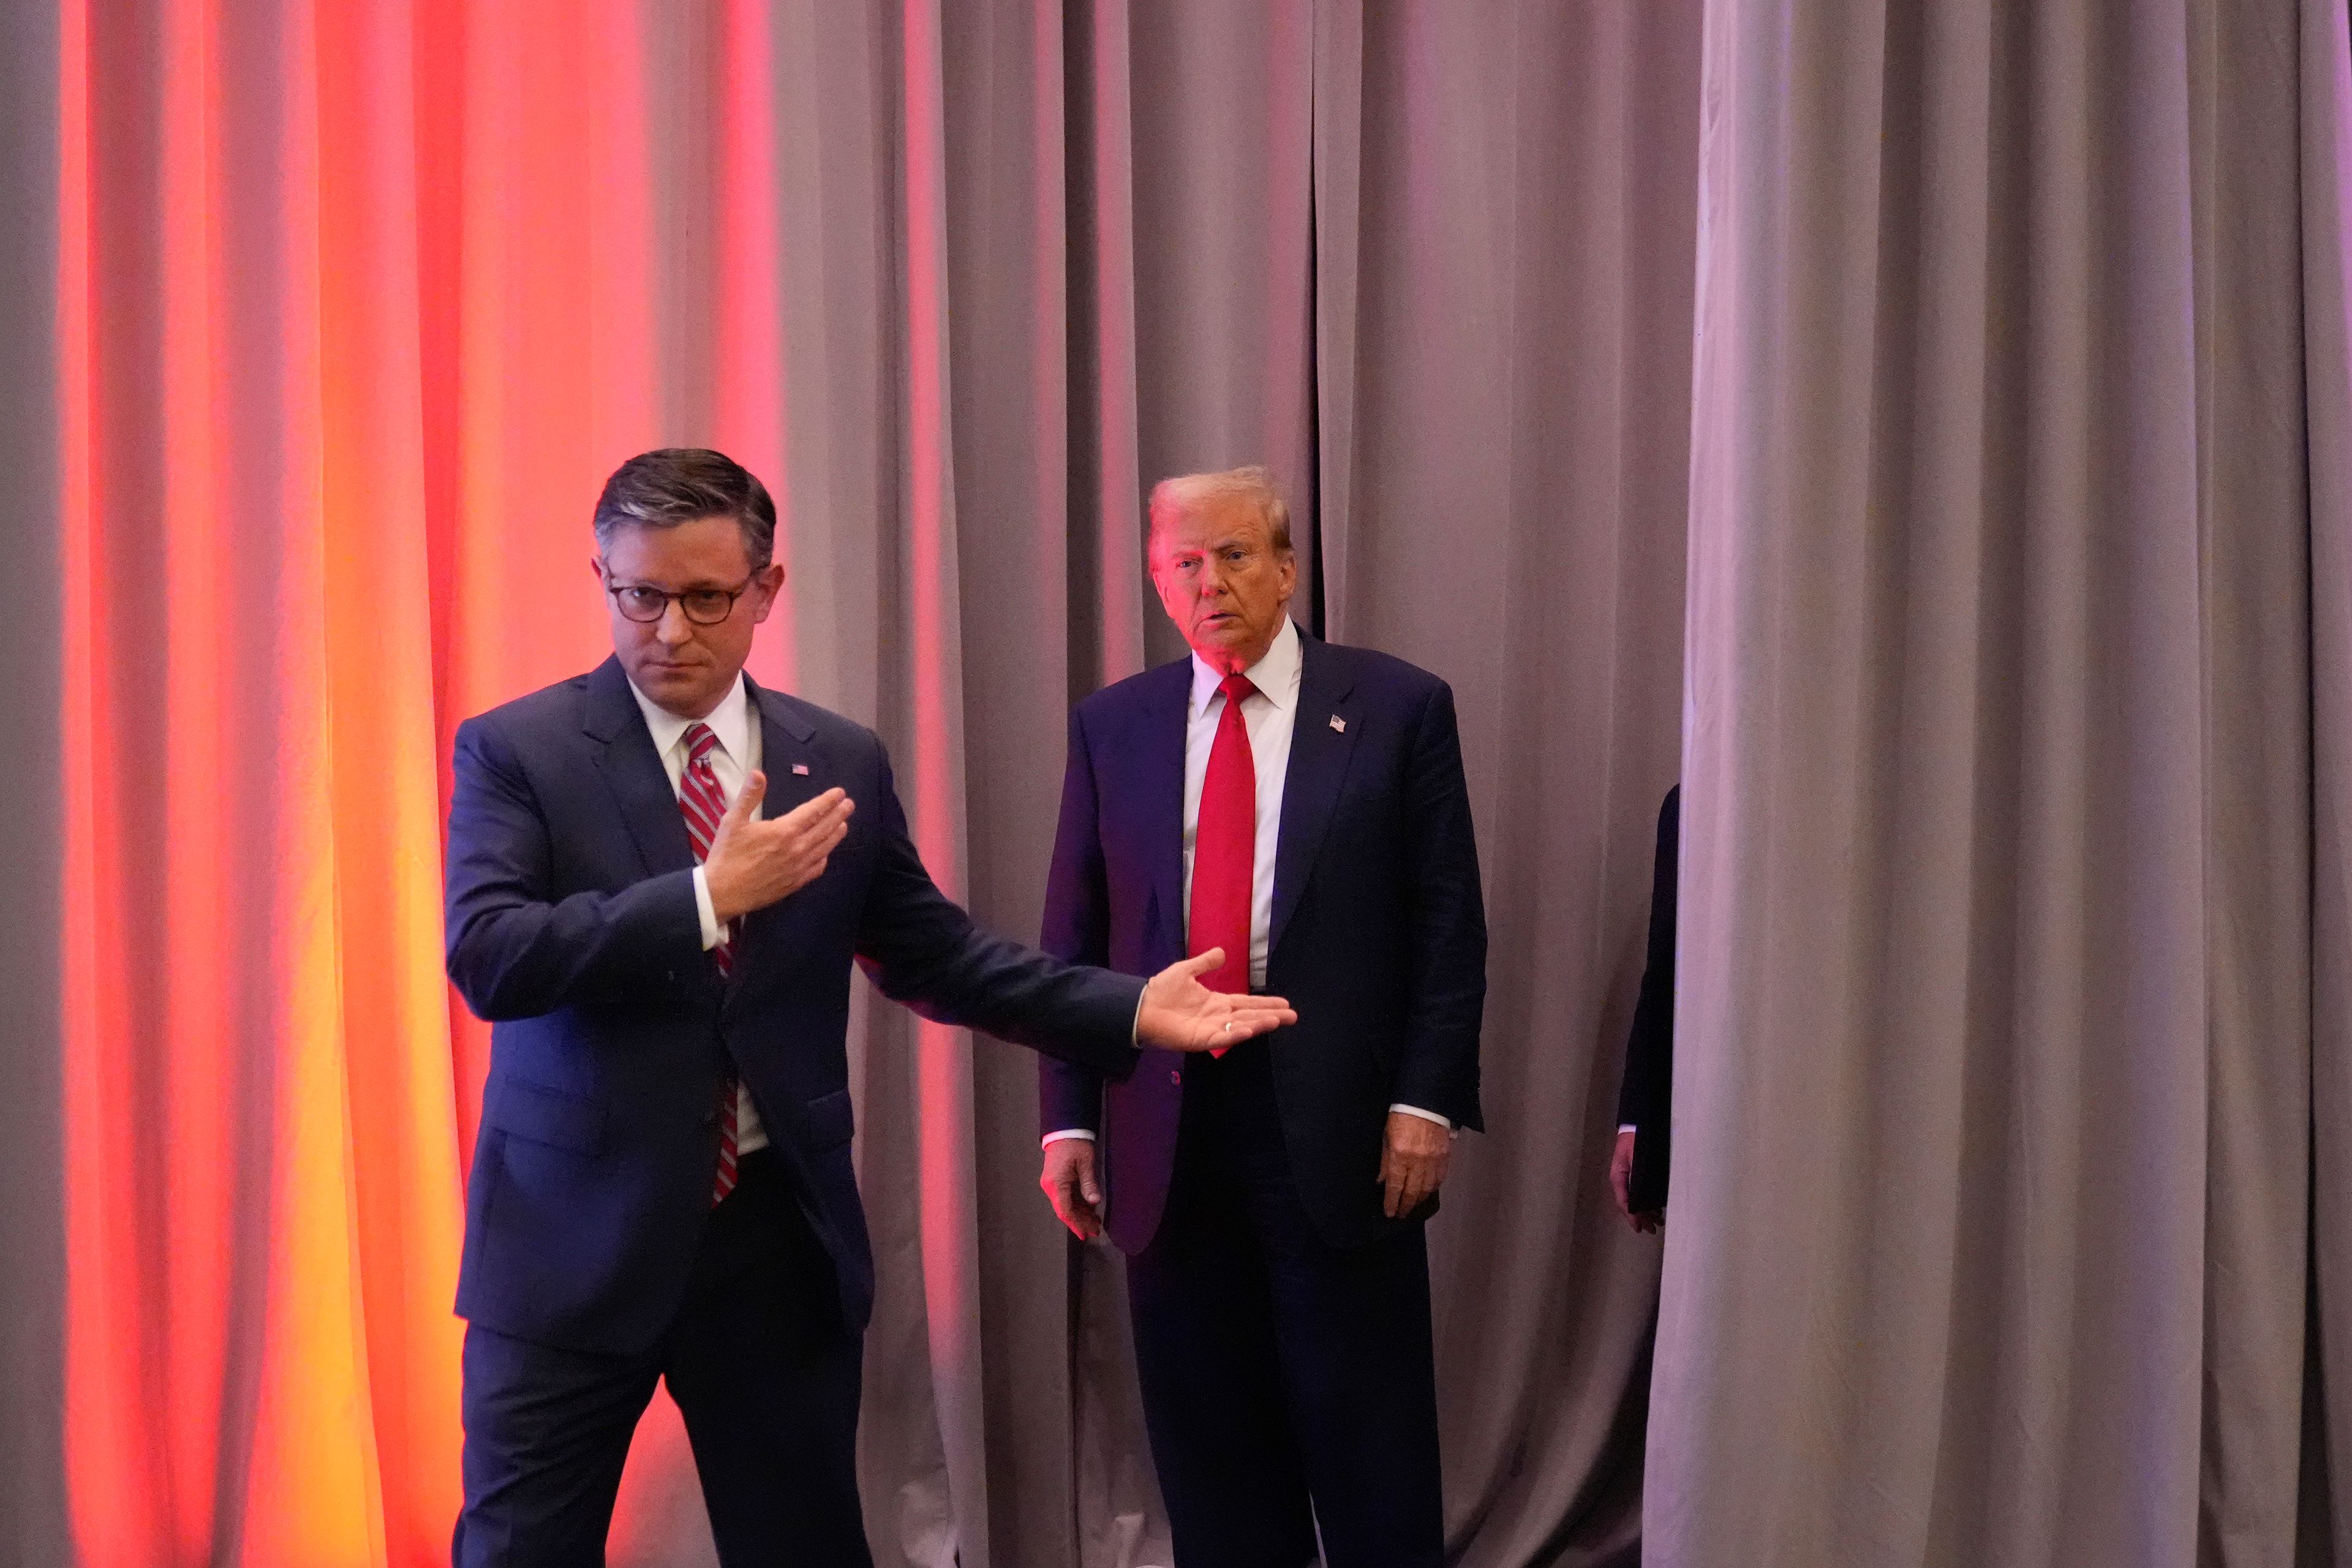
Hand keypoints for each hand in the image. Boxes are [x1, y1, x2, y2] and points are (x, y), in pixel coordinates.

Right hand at [702, 774, 854, 922]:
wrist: (722, 893)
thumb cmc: (727, 855)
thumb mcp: (732, 820)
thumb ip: (749, 796)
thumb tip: (758, 773)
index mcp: (784, 831)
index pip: (813, 811)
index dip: (828, 801)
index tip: (840, 793)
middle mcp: (797, 849)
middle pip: (824, 828)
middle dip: (838, 814)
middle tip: (849, 804)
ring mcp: (798, 868)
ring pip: (824, 848)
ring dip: (836, 834)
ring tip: (844, 824)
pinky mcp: (794, 884)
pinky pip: (816, 869)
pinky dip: (824, 858)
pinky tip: (826, 854)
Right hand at [1039, 1139, 1103, 1240]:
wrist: (1064, 1129)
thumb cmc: (1075, 1144)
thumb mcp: (1085, 1162)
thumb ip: (1089, 1183)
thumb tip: (1094, 1202)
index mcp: (1056, 1184)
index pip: (1065, 1210)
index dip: (1076, 1224)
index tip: (1085, 1234)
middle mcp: (1051, 1187)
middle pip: (1066, 1210)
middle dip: (1080, 1222)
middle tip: (1096, 1231)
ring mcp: (1052, 1184)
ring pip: (1066, 1205)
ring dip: (1080, 1214)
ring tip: (1095, 1223)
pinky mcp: (1057, 1180)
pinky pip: (1067, 1197)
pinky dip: (1078, 1205)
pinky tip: (1089, 1210)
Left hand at [1135, 949, 1297, 1051]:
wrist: (1141, 1006)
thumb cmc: (1161, 990)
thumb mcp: (1186, 970)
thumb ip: (1204, 962)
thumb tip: (1222, 952)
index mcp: (1217, 1002)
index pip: (1246, 1003)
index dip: (1265, 1003)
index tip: (1285, 1003)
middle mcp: (1218, 1017)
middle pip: (1250, 1016)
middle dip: (1271, 1016)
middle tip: (1293, 1016)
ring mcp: (1210, 1029)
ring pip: (1240, 1027)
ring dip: (1258, 1024)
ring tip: (1278, 1021)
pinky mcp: (1200, 1039)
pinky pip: (1221, 1038)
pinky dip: (1235, 1035)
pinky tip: (1249, 1030)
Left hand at [1378, 1111, 1451, 1217]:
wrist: (1426, 1102)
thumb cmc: (1401, 1116)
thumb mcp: (1387, 1136)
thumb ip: (1385, 1161)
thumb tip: (1381, 1181)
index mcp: (1400, 1155)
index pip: (1395, 1186)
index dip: (1392, 1202)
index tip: (1390, 1213)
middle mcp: (1418, 1161)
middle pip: (1412, 1191)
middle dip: (1406, 1206)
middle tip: (1401, 1214)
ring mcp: (1434, 1160)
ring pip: (1427, 1188)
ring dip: (1419, 1199)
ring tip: (1413, 1205)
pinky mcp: (1445, 1156)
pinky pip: (1440, 1178)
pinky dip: (1433, 1188)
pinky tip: (1428, 1192)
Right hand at [1611, 1128, 1661, 1233]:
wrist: (1638, 1122)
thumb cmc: (1637, 1139)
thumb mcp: (1636, 1157)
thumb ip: (1638, 1178)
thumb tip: (1641, 1198)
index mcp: (1618, 1177)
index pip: (1624, 1202)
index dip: (1632, 1217)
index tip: (1640, 1228)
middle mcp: (1622, 1180)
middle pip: (1630, 1204)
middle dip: (1642, 1217)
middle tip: (1653, 1229)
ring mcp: (1628, 1177)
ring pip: (1636, 1199)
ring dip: (1646, 1211)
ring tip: (1658, 1221)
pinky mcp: (1636, 1173)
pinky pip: (1640, 1192)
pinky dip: (1648, 1202)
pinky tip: (1657, 1208)